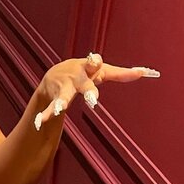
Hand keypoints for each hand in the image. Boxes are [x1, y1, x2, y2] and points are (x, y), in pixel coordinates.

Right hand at [34, 52, 159, 128]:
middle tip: (93, 99)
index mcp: (88, 69)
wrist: (55, 74)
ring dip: (61, 103)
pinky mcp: (54, 99)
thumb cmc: (85, 72)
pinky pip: (49, 108)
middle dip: (88, 91)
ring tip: (58, 109)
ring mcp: (64, 89)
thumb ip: (122, 73)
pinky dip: (44, 115)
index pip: (94, 63)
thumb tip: (145, 71)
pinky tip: (38, 123)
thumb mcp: (102, 71)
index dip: (95, 62)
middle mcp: (76, 78)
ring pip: (64, 97)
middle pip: (84, 84)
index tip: (95, 61)